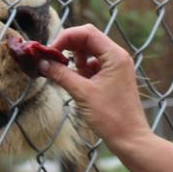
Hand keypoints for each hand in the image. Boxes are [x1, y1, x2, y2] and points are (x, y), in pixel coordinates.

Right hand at [40, 24, 152, 153]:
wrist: (130, 139)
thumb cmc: (111, 117)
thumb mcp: (82, 93)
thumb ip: (61, 75)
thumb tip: (42, 63)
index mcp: (114, 55)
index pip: (87, 33)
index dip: (65, 38)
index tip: (50, 52)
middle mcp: (117, 57)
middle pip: (88, 39)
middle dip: (68, 47)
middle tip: (52, 61)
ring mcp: (116, 67)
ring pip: (90, 52)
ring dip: (74, 60)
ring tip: (66, 75)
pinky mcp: (113, 78)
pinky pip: (93, 66)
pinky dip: (81, 70)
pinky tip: (75, 84)